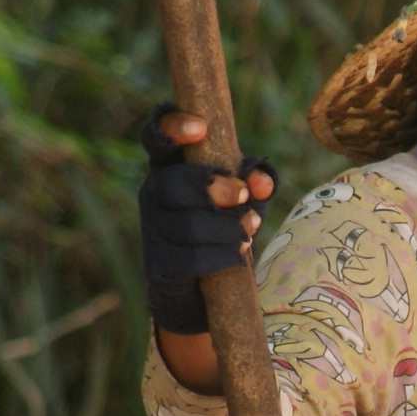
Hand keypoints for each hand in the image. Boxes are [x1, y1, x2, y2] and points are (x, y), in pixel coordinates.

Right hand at [139, 105, 275, 337]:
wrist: (202, 288)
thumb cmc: (223, 226)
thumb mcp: (246, 199)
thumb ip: (258, 181)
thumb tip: (262, 180)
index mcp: (170, 167)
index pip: (156, 137)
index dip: (171, 127)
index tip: (201, 128)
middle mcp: (154, 194)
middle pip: (171, 184)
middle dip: (211, 187)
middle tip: (242, 194)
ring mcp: (153, 231)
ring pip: (187, 225)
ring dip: (226, 227)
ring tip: (249, 229)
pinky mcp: (160, 266)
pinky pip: (191, 259)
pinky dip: (223, 255)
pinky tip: (239, 255)